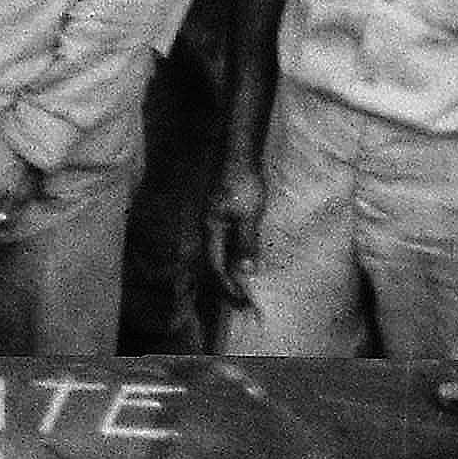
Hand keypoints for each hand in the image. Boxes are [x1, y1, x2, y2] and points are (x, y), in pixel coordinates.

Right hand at [204, 164, 264, 306]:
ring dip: (230, 272)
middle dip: (227, 285)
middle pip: (213, 262)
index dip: (228, 286)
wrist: (240, 156)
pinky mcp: (222, 213)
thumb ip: (246, 243)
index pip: (216, 266)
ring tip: (243, 287)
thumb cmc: (243, 184)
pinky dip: (232, 258)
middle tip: (244, 302)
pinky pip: (224, 243)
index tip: (244, 302)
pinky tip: (242, 261)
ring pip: (218, 253)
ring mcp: (214, 219)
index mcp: (212, 229)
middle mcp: (208, 227)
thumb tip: (246, 272)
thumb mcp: (248, 216)